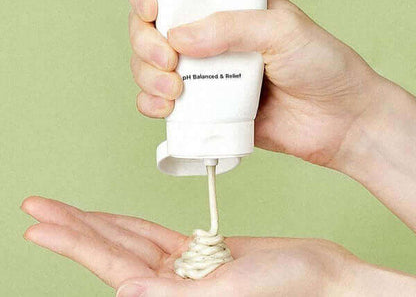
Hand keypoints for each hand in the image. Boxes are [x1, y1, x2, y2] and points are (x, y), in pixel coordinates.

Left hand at [22, 196, 370, 295]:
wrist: (324, 276)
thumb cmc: (291, 289)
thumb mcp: (234, 290)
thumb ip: (179, 295)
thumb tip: (127, 293)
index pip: (111, 266)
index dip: (73, 242)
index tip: (39, 224)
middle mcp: (172, 284)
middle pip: (110, 250)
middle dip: (73, 227)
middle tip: (36, 206)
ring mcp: (185, 268)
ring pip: (128, 240)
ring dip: (96, 223)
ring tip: (64, 210)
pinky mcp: (201, 251)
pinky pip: (155, 234)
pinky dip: (130, 224)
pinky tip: (111, 220)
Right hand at [129, 0, 379, 169]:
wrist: (342, 121)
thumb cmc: (322, 64)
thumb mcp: (283, 30)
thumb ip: (232, 27)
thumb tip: (180, 35)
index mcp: (229, 5)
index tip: (151, 8)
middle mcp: (210, 36)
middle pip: (151, 27)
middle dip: (146, 41)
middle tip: (168, 59)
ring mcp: (205, 72)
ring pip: (150, 65)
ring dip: (147, 74)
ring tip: (173, 90)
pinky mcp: (204, 107)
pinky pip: (160, 103)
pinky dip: (151, 105)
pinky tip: (166, 109)